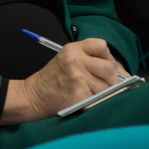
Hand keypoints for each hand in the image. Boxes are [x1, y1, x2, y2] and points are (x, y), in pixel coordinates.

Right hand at [3, 39, 119, 123]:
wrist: (33, 96)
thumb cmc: (52, 80)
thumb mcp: (66, 59)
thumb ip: (87, 58)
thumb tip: (115, 70)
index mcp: (73, 49)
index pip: (102, 46)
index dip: (106, 57)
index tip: (103, 66)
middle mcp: (75, 60)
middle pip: (109, 67)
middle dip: (109, 79)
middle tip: (100, 85)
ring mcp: (77, 77)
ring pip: (106, 87)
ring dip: (101, 94)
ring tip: (88, 94)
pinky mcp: (79, 94)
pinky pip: (99, 99)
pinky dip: (94, 103)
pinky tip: (83, 101)